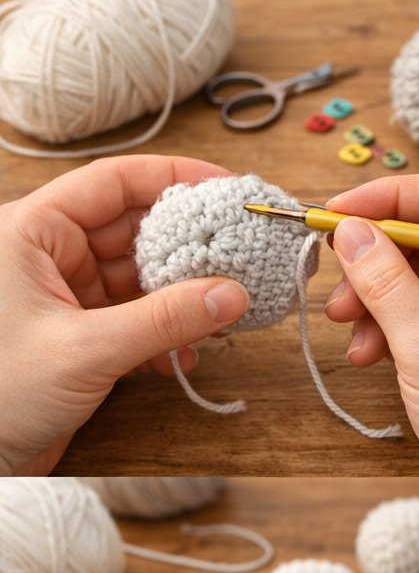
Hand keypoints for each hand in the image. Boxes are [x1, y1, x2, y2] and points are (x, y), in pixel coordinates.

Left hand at [0, 156, 249, 474]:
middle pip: (132, 231)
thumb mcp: (88, 350)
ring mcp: (65, 298)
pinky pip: (134, 323)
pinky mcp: (79, 339)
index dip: (172, 179)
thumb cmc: (1, 393)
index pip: (112, 184)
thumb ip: (164, 321)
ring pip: (138, 281)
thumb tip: (230, 295)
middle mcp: (48, 257)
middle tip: (240, 254)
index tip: (225, 188)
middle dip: (186, 246)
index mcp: (32, 232)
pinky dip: (164, 337)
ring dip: (181, 298)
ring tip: (226, 309)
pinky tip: (189, 355)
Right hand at [322, 176, 418, 477]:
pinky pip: (414, 320)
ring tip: (344, 323)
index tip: (341, 212)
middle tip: (334, 273)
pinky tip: (364, 354)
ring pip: (415, 281)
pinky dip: (383, 329)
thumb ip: (388, 286)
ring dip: (371, 295)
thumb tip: (353, 233)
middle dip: (375, 253)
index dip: (393, 198)